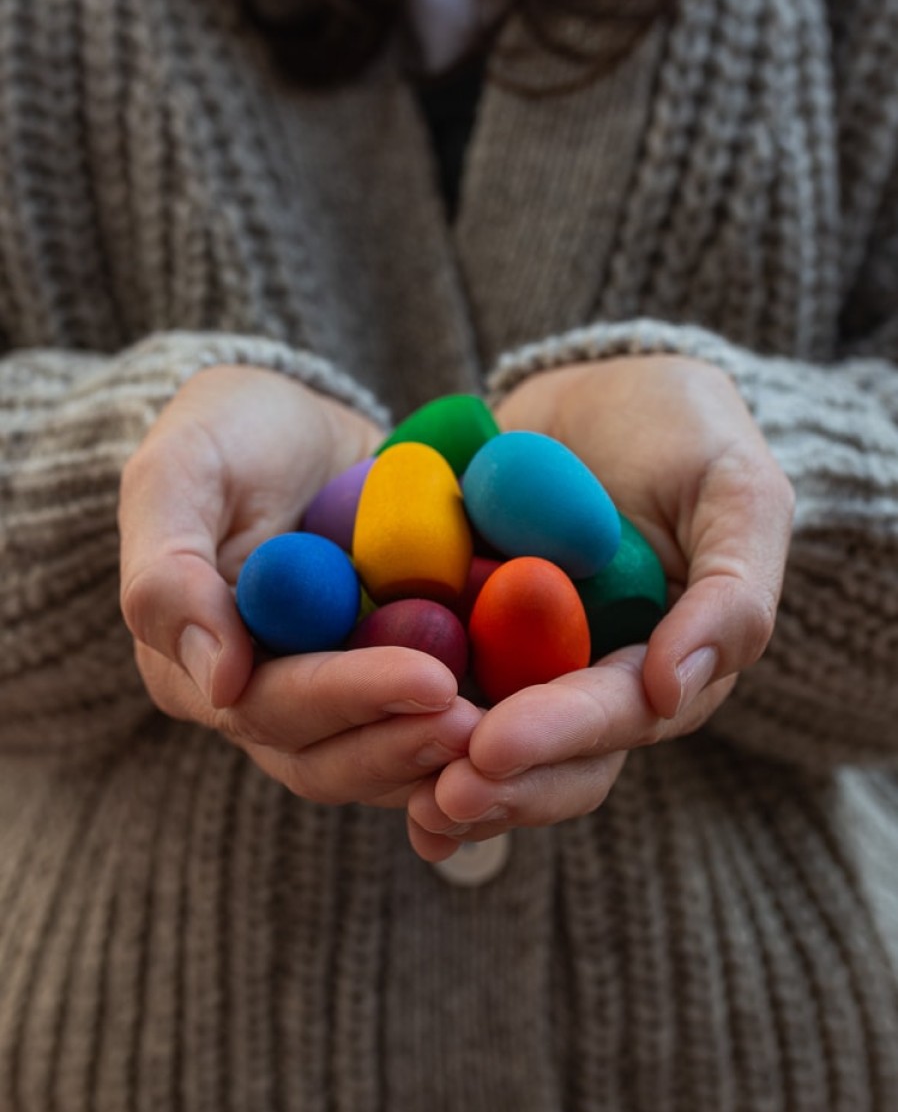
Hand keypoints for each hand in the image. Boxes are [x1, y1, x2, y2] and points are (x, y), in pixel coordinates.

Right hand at [119, 366, 480, 806]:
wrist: (300, 425)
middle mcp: (262, 698)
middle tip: (487, 724)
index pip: (271, 707)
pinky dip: (474, 721)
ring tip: (519, 729)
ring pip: (381, 758)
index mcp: (199, 664)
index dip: (351, 699)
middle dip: (407, 743)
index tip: (430, 680)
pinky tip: (534, 709)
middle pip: (330, 756)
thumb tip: (219, 682)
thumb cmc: (231, 434)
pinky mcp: (388, 678)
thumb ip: (170, 571)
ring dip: (445, 754)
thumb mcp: (181, 471)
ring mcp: (331, 694)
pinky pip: (427, 720)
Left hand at [406, 355, 793, 858]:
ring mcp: (520, 659)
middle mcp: (588, 678)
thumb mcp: (735, 491)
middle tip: (437, 797)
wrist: (601, 389)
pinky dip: (392, 718)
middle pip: (551, 758)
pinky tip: (350, 745)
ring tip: (402, 802)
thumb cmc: (686, 432)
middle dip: (498, 783)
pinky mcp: (460, 628)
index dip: (560, 737)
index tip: (494, 746)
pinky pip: (425, 679)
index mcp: (661, 662)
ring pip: (485, 740)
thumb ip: (732, 590)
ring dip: (442, 776)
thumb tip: (673, 692)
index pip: (617, 715)